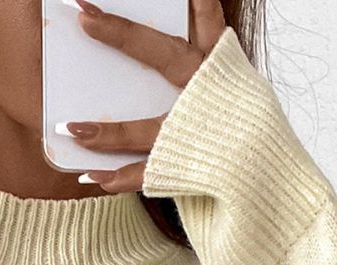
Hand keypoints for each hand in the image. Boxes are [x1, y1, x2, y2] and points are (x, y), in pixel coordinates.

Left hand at [60, 0, 226, 192]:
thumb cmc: (235, 121)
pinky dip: (121, 177)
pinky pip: (148, 174)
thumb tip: (174, 16)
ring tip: (71, 130)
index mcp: (220, 66)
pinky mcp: (186, 167)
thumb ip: (196, 49)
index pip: (203, 19)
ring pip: (147, 130)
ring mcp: (194, 132)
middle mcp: (207, 93)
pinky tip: (94, 176)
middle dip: (123, 36)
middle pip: (164, 57)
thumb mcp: (224, 76)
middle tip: (85, 18)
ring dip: (109, 133)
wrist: (265, 174)